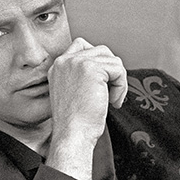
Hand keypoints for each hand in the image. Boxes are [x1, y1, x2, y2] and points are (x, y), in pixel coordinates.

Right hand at [44, 38, 126, 179]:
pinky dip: (121, 87)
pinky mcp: (91, 69)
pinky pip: (118, 69)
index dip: (99, 63)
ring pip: (113, 60)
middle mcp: (64, 61)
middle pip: (102, 51)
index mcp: (57, 66)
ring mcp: (77, 62)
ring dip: (118, 81)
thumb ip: (81, 74)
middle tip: (109, 94)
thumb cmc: (75, 121)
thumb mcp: (72, 90)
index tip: (101, 86)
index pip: (82, 45)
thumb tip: (107, 66)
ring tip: (111, 99)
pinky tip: (112, 102)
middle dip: (111, 72)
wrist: (72, 134)